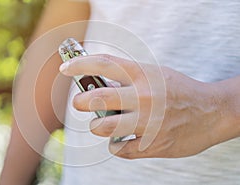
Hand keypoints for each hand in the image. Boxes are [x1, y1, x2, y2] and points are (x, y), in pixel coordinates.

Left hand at [59, 54, 226, 158]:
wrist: (212, 111)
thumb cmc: (179, 90)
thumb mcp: (155, 74)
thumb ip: (128, 79)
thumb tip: (100, 85)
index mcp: (143, 75)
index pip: (103, 64)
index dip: (80, 64)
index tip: (66, 68)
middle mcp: (143, 96)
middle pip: (95, 98)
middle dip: (80, 101)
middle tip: (80, 103)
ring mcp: (147, 122)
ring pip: (102, 127)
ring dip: (96, 126)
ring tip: (102, 124)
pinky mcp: (152, 144)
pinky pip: (119, 149)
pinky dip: (115, 145)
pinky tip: (121, 139)